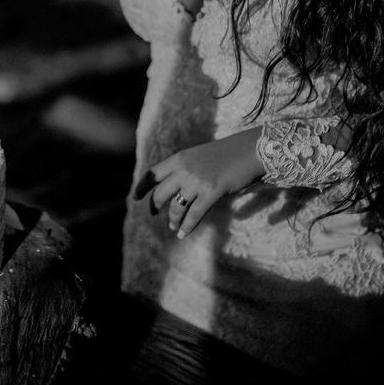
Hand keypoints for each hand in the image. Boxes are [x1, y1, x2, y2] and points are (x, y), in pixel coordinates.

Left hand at [132, 129, 264, 238]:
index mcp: (179, 158)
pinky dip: (187, 226)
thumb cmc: (225, 154)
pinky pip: (194, 214)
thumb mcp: (197, 157)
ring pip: (176, 206)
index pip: (152, 174)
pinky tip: (183, 234)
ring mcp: (197, 181)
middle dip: (155, 206)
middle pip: (160, 193)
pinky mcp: (211, 192)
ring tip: (174, 227)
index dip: (142, 187)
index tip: (135, 198)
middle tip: (155, 214)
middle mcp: (184, 169)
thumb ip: (183, 169)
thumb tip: (172, 187)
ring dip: (173, 220)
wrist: (249, 150)